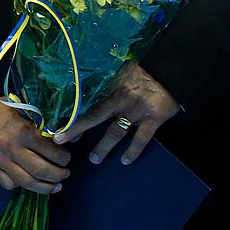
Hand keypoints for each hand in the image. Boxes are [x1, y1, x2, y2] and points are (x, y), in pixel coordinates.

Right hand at [0, 100, 68, 193]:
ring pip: (27, 182)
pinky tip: (29, 182)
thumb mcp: (19, 106)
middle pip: (41, 170)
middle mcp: (12, 149)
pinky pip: (9, 184)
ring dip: (45, 187)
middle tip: (65, 173)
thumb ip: (38, 116)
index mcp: (22, 131)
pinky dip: (21, 186)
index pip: (50, 150)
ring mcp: (1, 161)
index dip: (63, 157)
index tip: (66, 158)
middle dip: (58, 174)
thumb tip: (59, 128)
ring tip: (56, 186)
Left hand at [53, 63, 180, 164]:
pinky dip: (133, 150)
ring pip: (116, 132)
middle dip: (77, 130)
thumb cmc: (145, 69)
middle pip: (94, 116)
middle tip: (62, 142)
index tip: (57, 123)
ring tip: (94, 159)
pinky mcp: (153, 119)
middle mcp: (121, 99)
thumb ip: (106, 79)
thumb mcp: (122, 69)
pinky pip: (141, 138)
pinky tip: (126, 161)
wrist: (172, 70)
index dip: (71, 113)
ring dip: (103, 147)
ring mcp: (137, 111)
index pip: (86, 101)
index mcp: (111, 85)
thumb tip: (84, 85)